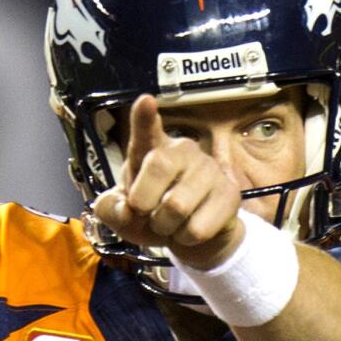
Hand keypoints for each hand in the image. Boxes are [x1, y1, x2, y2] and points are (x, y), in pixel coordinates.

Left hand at [92, 95, 243, 268]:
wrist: (192, 237)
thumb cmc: (152, 214)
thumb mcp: (123, 215)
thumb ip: (110, 209)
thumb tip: (125, 209)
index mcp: (152, 149)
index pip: (147, 129)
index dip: (145, 118)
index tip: (145, 102)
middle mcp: (183, 151)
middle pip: (158, 167)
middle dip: (143, 203)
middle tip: (147, 213)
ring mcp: (209, 170)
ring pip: (176, 206)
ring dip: (165, 227)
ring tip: (171, 223)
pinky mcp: (230, 194)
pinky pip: (197, 228)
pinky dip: (185, 239)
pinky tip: (190, 229)